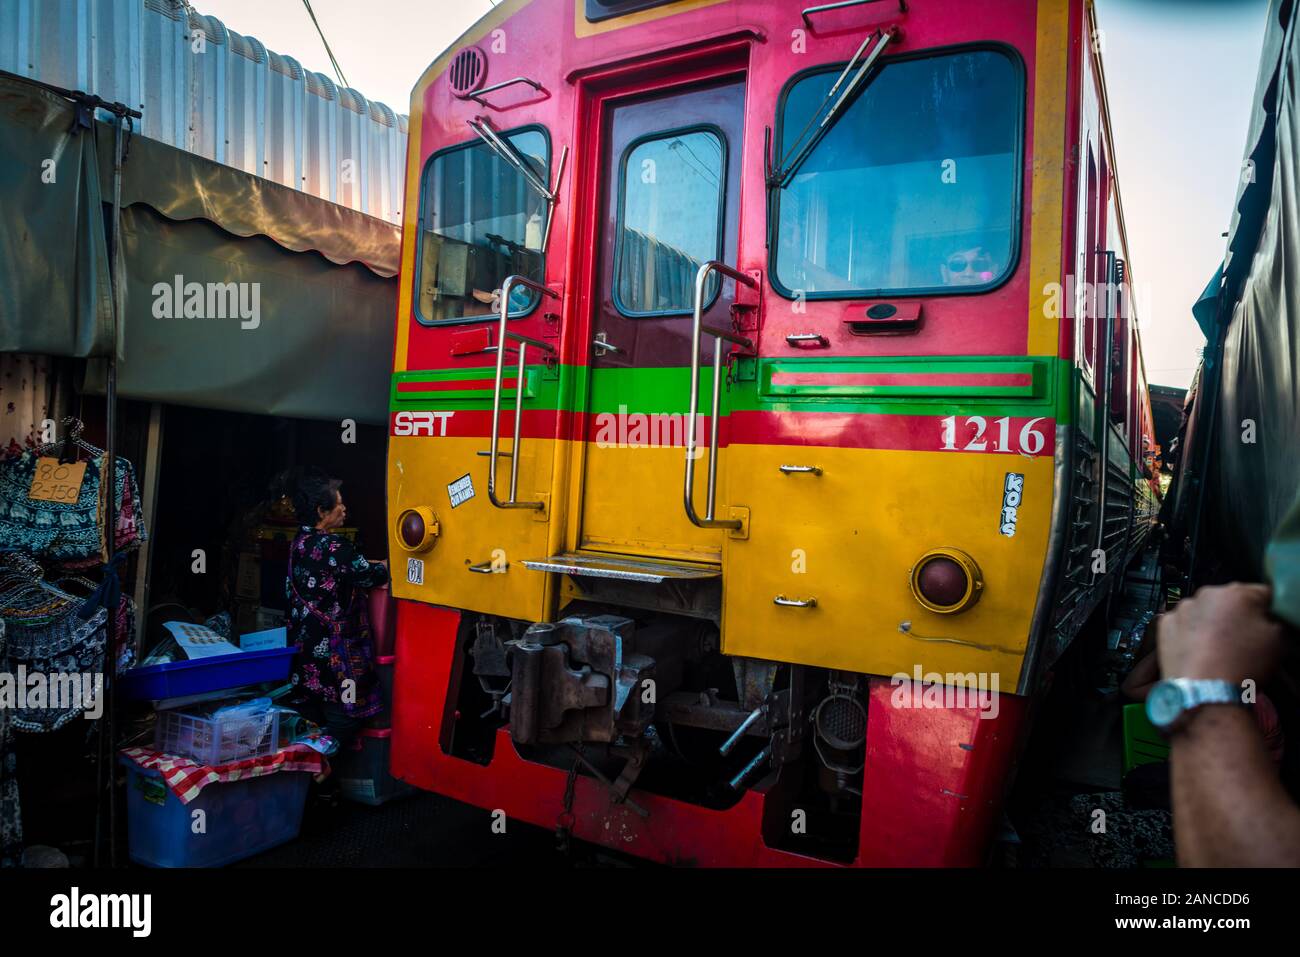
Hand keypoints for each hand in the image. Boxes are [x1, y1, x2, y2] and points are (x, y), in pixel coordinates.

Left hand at [1156, 583, 1284, 685]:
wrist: (1203, 689)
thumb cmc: (1243, 664)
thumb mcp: (1277, 640)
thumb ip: (1273, 619)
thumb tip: (1265, 617)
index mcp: (1236, 592)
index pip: (1260, 594)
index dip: (1266, 610)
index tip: (1266, 626)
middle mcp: (1206, 594)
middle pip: (1229, 601)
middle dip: (1236, 616)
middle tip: (1241, 640)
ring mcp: (1181, 608)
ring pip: (1203, 612)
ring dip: (1211, 623)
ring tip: (1217, 649)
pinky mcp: (1164, 625)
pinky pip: (1183, 624)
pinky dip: (1189, 633)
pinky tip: (1197, 651)